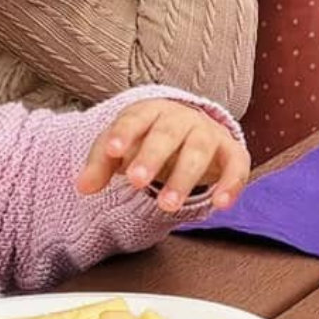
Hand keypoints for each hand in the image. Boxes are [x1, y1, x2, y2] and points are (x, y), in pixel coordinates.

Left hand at [76, 99, 251, 211]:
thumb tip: (83, 187)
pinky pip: (236, 166)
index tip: (112, 151)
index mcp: (151, 111)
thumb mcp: (123, 148)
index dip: (124, 133)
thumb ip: (101, 165)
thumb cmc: (149, 140)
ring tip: (167, 207)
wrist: (190, 131)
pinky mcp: (232, 152)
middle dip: (152, 158)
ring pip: (198, 152)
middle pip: (167, 134)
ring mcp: (209, 133)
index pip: (135, 118)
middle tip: (137, 183)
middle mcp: (182, 118)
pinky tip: (219, 205)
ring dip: (184, 179)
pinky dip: (231, 184)